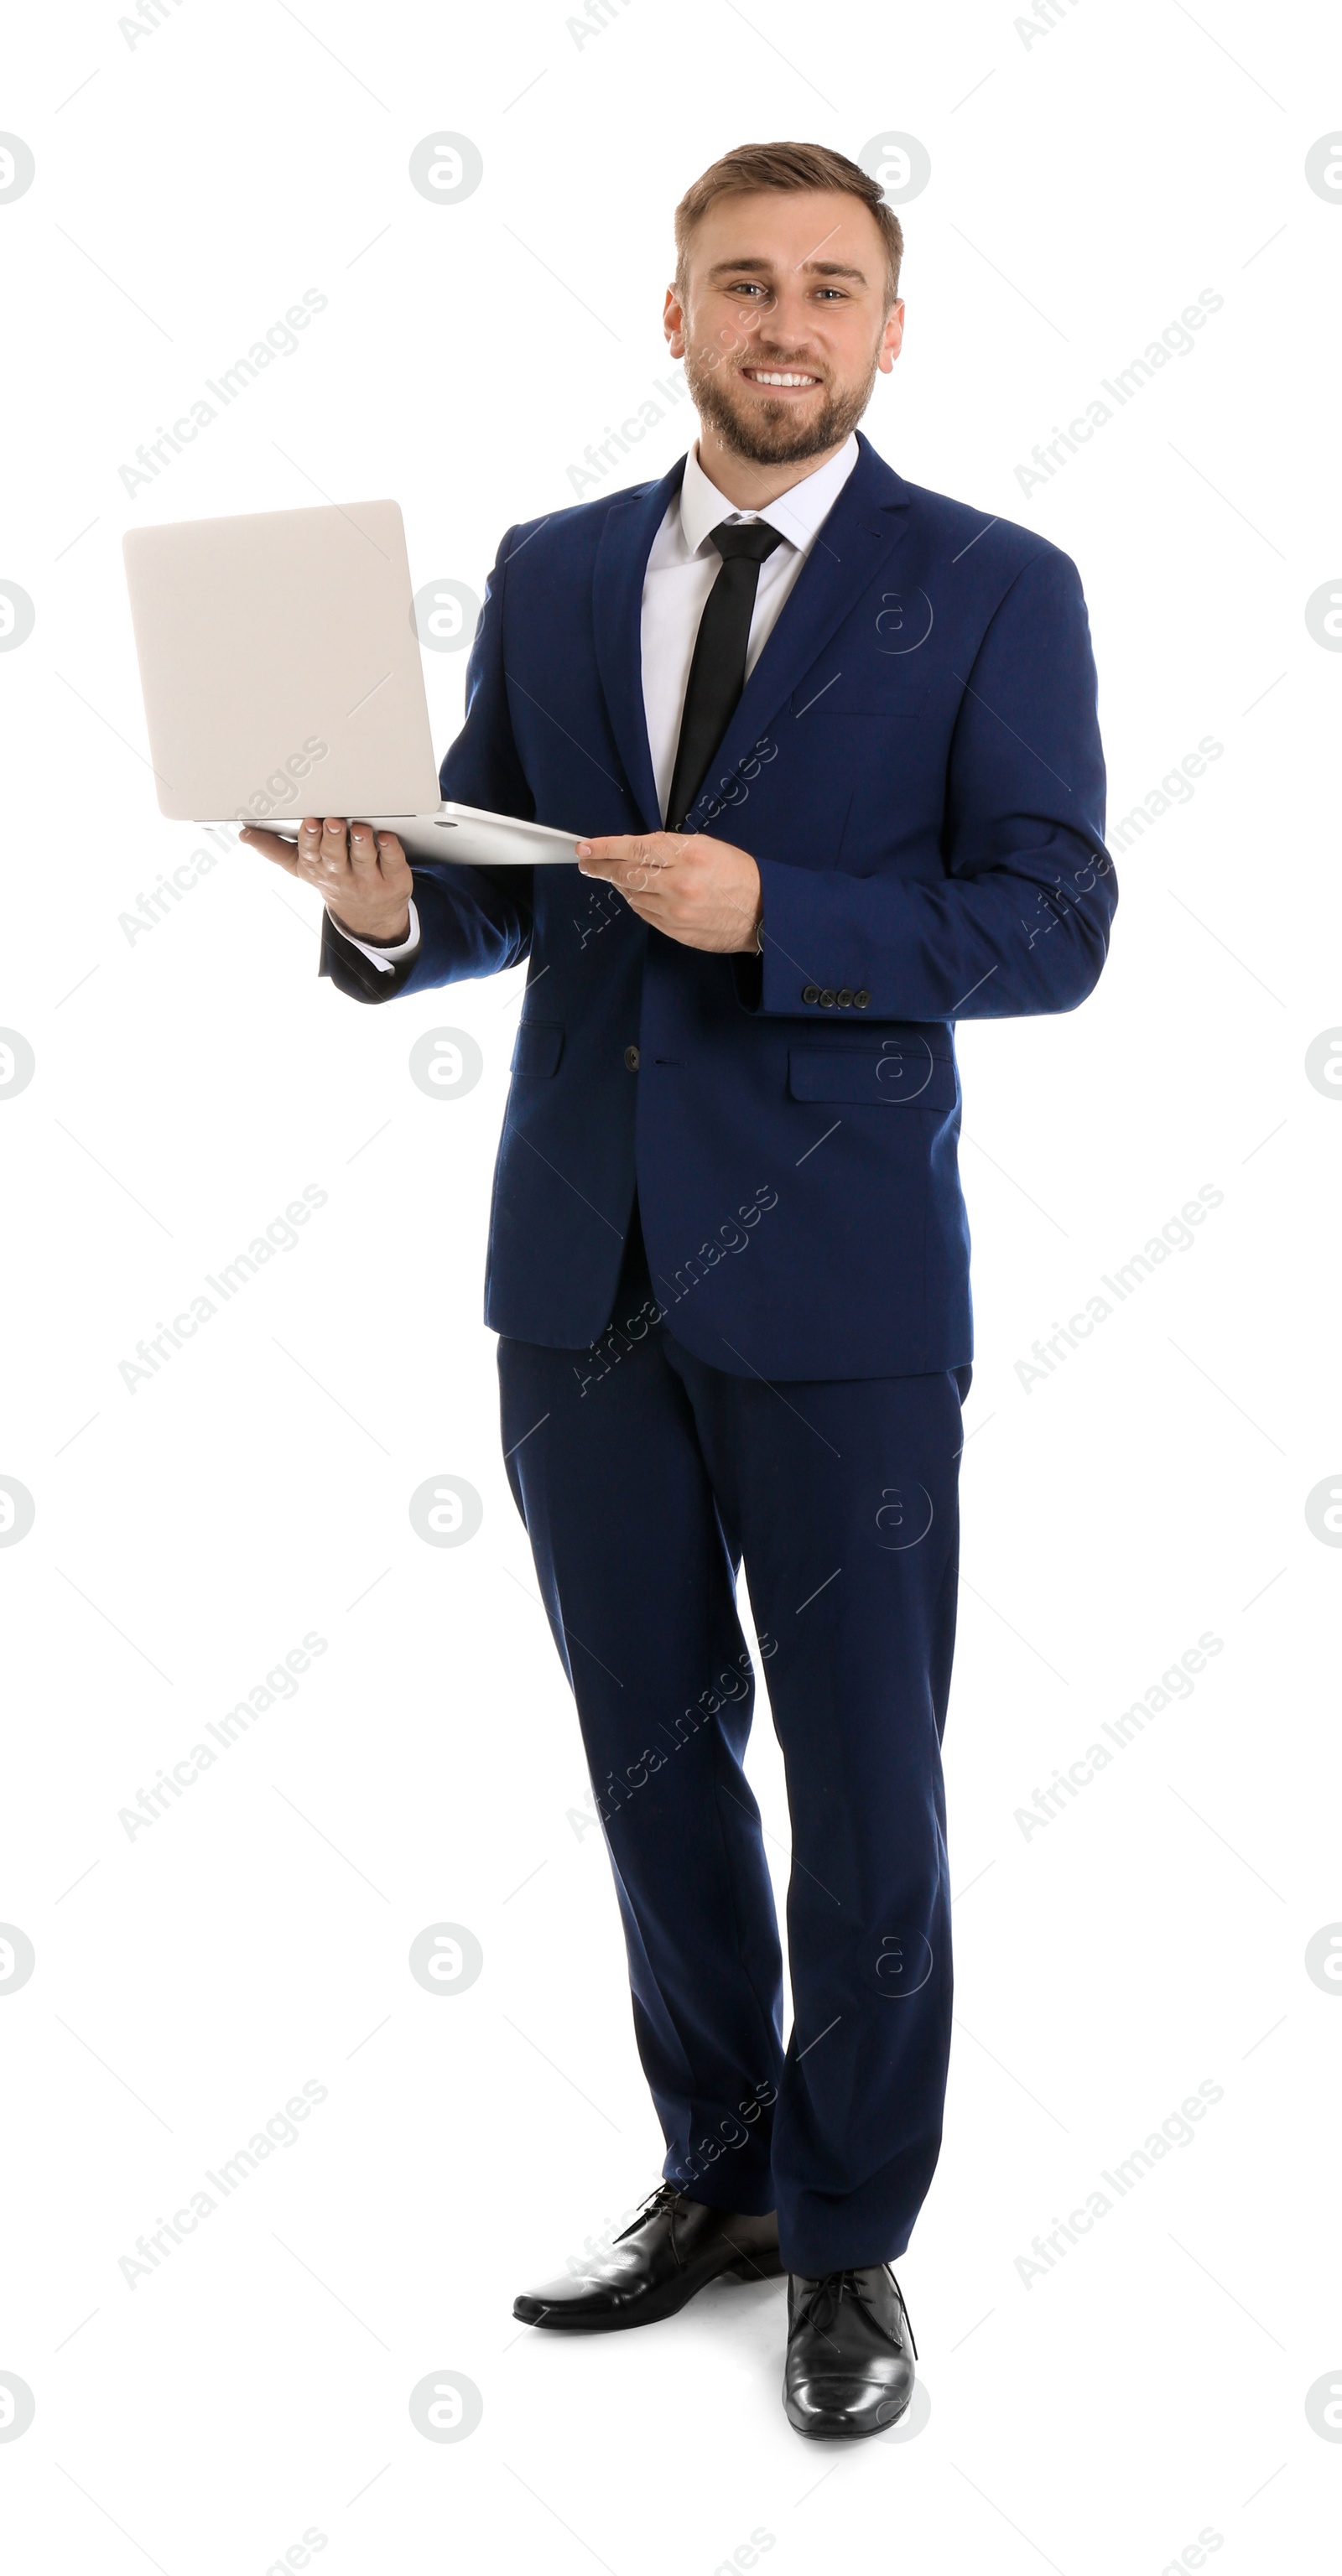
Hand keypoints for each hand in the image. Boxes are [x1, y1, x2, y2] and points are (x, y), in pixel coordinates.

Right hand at [239, 815, 413, 941]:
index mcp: (317, 868)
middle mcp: (342, 875)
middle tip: (333, 822)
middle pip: (336, 856)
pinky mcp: (394, 880)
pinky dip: (391, 850)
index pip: (311, 853)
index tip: (310, 822)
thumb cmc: (332, 880)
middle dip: (333, 838)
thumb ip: (274, 849)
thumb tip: (245, 834)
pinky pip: (394, 863)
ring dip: (362, 842)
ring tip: (360, 829)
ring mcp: (369, 879)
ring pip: (364, 858)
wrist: (368, 915)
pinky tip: (387, 838)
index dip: (310, 838)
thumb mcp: (300, 868)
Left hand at [577, 831, 761, 953]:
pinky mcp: (675, 930)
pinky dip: (636, 901)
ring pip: (632, 895)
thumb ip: (669, 848)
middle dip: (601, 866)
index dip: (605, 847)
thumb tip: (633, 850)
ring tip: (613, 875)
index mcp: (689, 855)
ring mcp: (675, 911)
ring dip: (619, 884)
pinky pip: (644, 913)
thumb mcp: (706, 846)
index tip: (586, 846)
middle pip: (626, 874)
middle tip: (586, 861)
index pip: (635, 848)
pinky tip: (634, 893)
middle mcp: (679, 883)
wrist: (763, 912)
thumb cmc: (737, 874)